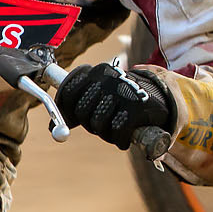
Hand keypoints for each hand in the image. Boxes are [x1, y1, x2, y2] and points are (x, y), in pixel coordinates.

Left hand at [57, 62, 175, 149]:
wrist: (160, 99)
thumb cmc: (122, 100)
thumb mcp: (100, 97)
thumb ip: (76, 109)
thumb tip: (52, 129)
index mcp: (97, 71)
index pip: (69, 92)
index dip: (66, 110)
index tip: (72, 119)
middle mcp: (109, 78)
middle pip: (82, 112)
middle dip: (91, 124)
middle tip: (103, 125)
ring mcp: (123, 91)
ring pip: (98, 124)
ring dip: (106, 134)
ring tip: (116, 129)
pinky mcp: (137, 107)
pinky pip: (118, 131)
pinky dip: (120, 140)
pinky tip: (125, 137)